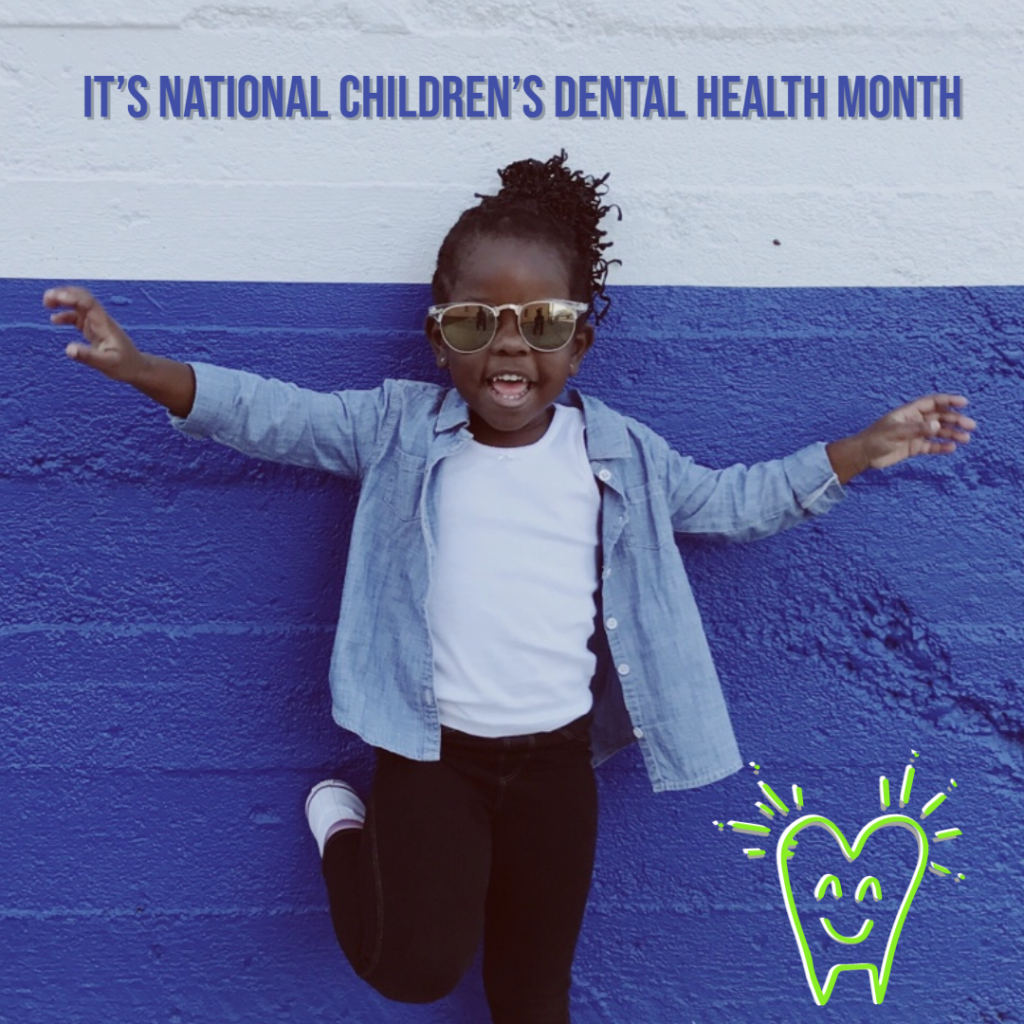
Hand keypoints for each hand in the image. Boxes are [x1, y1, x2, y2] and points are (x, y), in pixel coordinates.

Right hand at [43, 286, 195, 415]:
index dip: (72, 297)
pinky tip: (54, 320)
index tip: (56, 297)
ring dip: (63, 301)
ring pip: (79, 305)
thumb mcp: (107, 364)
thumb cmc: (126, 366)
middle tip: (47, 298)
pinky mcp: (94, 330)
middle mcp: (101, 320)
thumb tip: (68, 349)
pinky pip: (78, 317)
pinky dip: (66, 315)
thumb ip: (88, 356)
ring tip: (46, 303)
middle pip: (82, 298)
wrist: (138, 368)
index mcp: (104, 324)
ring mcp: (97, 324)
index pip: (88, 303)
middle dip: (65, 294)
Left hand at [827, 394, 975, 483]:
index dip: (948, 400)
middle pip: (939, 417)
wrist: (862, 455)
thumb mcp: (895, 433)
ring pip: (938, 432)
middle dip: (955, 420)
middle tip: (970, 426)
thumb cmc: (875, 439)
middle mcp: (914, 421)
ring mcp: (915, 434)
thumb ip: (916, 429)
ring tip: (965, 439)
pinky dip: (941, 447)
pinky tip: (952, 448)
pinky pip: (931, 446)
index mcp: (909, 412)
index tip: (964, 402)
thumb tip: (937, 426)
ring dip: (952, 434)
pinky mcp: (913, 447)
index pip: (932, 402)